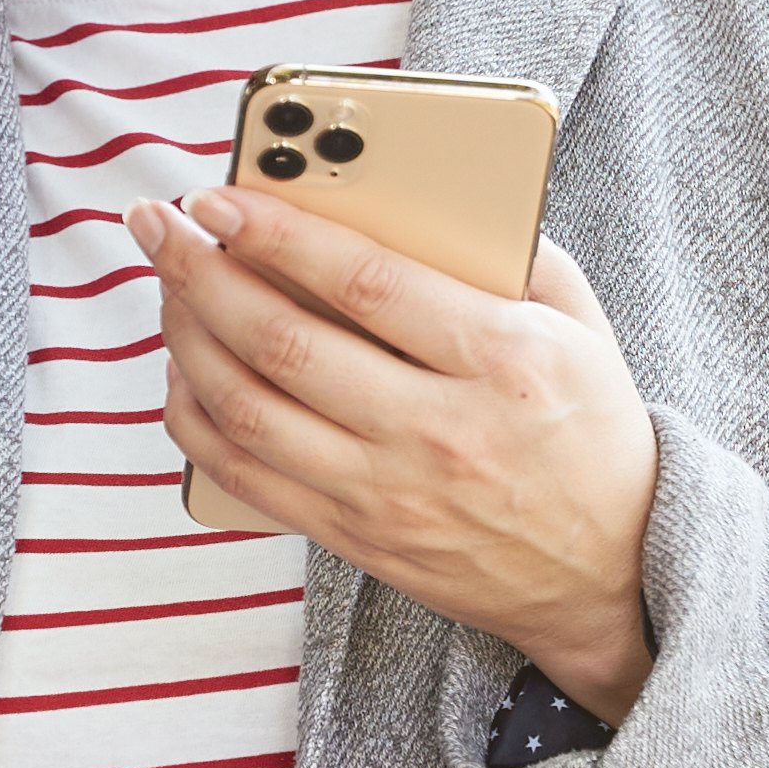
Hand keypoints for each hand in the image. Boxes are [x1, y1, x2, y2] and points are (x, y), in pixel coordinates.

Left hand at [138, 190, 659, 716]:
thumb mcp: (582, 329)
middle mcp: (437, 432)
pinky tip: (183, 370)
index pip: (365, 283)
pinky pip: (243, 475)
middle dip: (201, 273)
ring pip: (247, 410)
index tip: (221, 195)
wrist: (608, 573)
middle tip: (160, 223)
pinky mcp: (356, 537)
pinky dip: (195, 418)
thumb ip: (515, 254)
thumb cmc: (592, 432)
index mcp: (502, 361)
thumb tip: (417, 193)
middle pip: (285, 343)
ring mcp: (388, 494)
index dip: (279, 233)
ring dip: (185, 338)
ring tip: (164, 284)